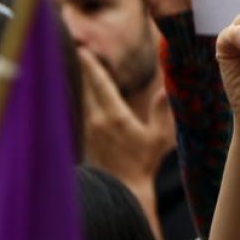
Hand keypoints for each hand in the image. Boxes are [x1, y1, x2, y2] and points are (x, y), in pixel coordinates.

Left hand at [79, 48, 174, 186]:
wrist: (122, 190)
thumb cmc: (144, 165)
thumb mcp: (159, 138)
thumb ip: (161, 112)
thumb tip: (165, 89)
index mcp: (116, 116)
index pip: (101, 84)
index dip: (92, 66)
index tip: (83, 50)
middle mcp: (97, 120)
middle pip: (85, 87)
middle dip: (81, 69)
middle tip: (75, 49)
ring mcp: (87, 130)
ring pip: (80, 100)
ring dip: (78, 84)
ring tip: (74, 68)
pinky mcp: (83, 140)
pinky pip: (79, 113)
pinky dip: (78, 100)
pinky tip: (76, 96)